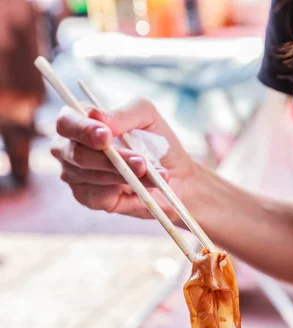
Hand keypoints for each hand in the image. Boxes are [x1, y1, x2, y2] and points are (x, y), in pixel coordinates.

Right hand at [51, 99, 199, 220]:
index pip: (66, 122)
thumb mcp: (147, 116)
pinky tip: (141, 187)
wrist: (176, 174)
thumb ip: (124, 114)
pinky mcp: (88, 199)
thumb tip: (100, 119)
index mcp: (79, 121)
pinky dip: (123, 191)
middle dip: (109, 159)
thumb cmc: (155, 140)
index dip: (83, 129)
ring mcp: (75, 175)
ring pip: (90, 176)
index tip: (107, 136)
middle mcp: (69, 148)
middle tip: (140, 163)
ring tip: (151, 173)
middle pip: (75, 153)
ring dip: (124, 175)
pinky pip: (97, 197)